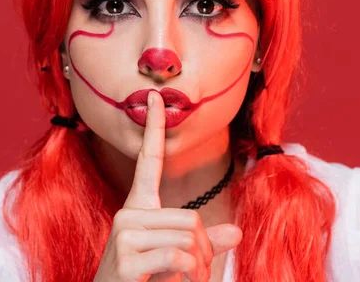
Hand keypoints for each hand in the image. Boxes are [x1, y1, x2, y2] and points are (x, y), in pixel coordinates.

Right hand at [94, 91, 241, 281]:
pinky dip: (187, 275)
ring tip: (184, 281)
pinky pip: (177, 256)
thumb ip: (204, 244)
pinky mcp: (124, 256)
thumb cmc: (148, 281)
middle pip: (189, 217)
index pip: (148, 160)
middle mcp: (128, 214)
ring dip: (197, 267)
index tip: (154, 97)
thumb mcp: (178, 259)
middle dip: (204, 251)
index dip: (153, 128)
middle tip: (196, 275)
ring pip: (187, 237)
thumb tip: (236, 232)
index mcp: (139, 208)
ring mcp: (123, 233)